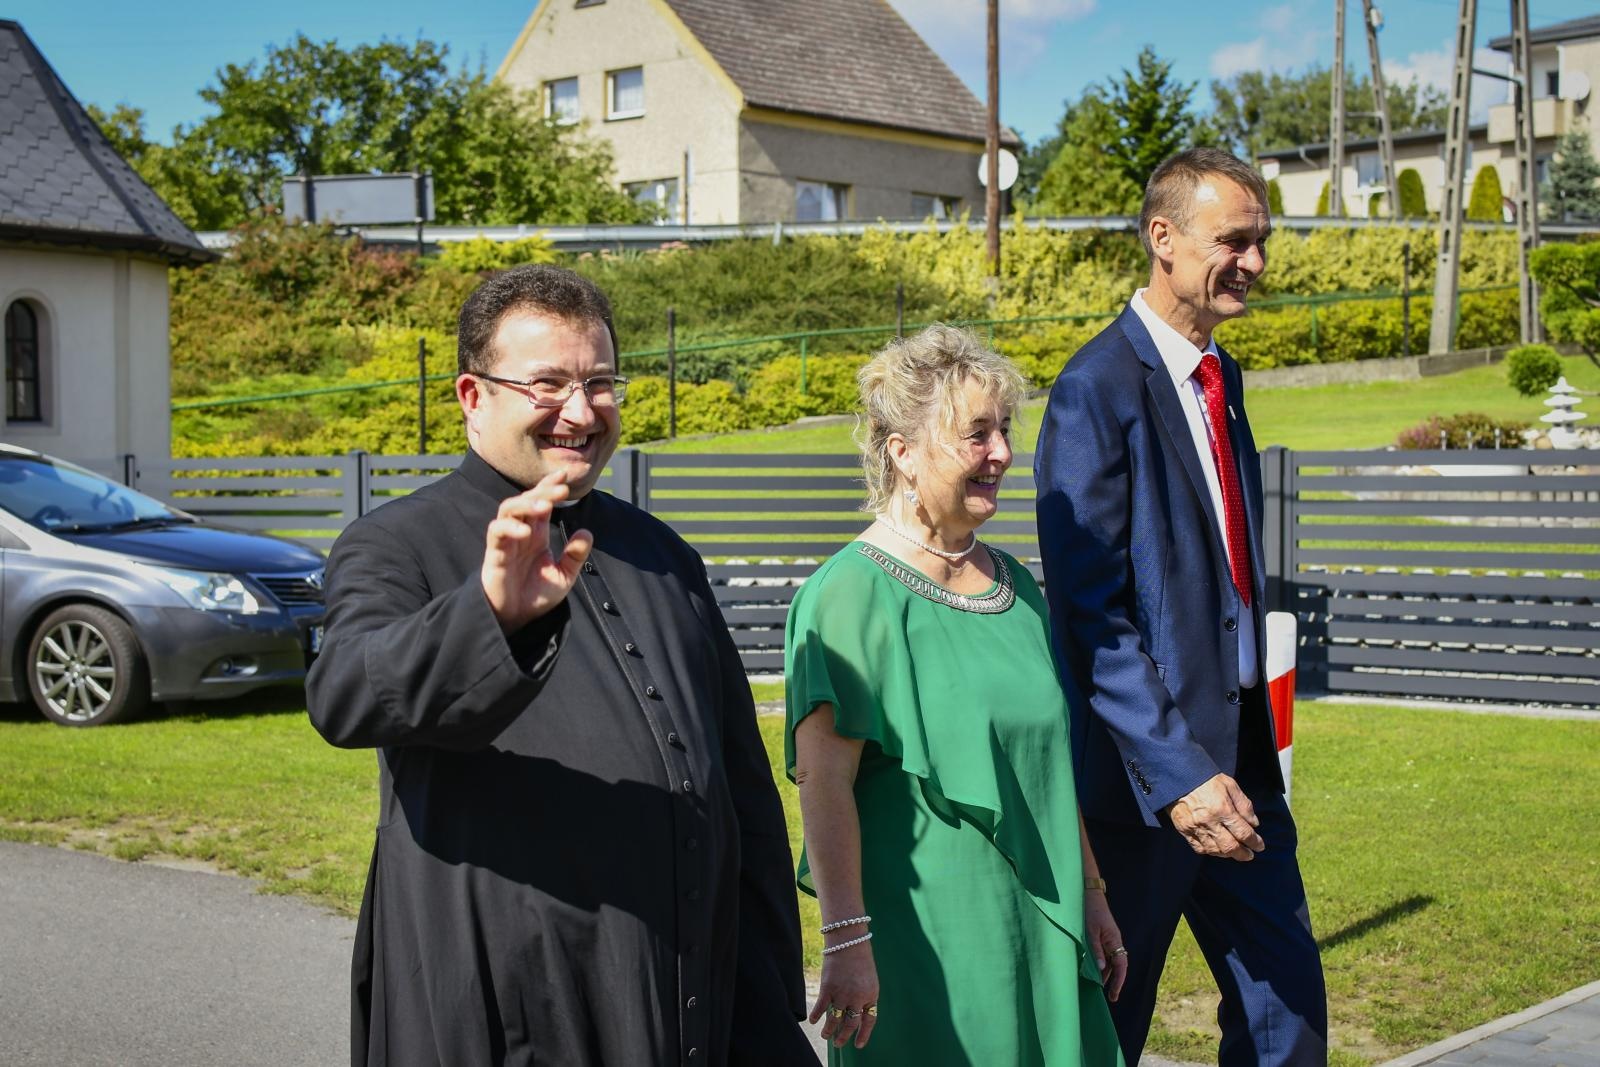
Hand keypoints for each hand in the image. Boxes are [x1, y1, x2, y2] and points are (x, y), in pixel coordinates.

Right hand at [480, 470, 593, 632]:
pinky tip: (524, 531)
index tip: (565, 475)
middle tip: (562, 490)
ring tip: (543, 506)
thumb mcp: (563, 576)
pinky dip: (509, 526)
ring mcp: (506, 541)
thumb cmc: (536, 596)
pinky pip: (496, 531)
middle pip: (526, 500)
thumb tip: (587, 532)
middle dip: (543, 492)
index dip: (550, 487)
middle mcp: (521, 533)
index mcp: (537, 534)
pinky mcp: (494, 554)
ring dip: (525, 504)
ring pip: (508, 509)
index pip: (541, 502)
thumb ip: (574, 556)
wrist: (516, 619)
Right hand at [809, 940, 878, 1049]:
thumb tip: (856, 1015)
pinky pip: (821, 1008)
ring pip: (834, 1020)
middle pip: (850, 1024)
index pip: (869, 1021)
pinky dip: (816, 1016)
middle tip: (838, 1044)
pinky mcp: (828, 988)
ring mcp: (842, 994)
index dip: (864, 1035)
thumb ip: (864, 997)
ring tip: (826, 1036)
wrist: (849, 941)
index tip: (858, 1045)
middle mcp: (857, 998)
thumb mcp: (869, 980)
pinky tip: (814, 1021)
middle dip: (843, 1037)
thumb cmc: (860, 959)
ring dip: (829, 1031)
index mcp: (871, 995)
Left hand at [1084, 888, 1127, 1001]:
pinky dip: (1101, 964)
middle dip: (1115, 981)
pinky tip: (1094, 970)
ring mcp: (1109, 938)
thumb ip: (1096, 950)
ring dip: (1107, 973)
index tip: (1114, 995)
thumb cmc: (1089, 910)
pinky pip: (1105, 954)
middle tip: (1110, 997)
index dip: (1119, 981)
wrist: (1088, 892)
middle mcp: (1114, 941)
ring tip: (1099, 987)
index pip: (1121, 965)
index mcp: (1114, 940)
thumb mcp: (1090, 931)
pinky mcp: (1102, 935)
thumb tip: (1102, 970)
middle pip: (1118, 965)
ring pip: (1111, 960)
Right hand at [1166, 773, 1263, 860]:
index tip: (1259, 846)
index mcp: (1222, 809)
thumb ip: (1244, 805)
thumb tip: (1254, 824)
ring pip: (1215, 850)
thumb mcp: (1231, 785)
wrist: (1180, 776)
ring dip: (1227, 854)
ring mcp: (1195, 827)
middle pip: (1230, 847)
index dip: (1255, 842)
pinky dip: (1210, 851)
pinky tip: (1217, 849)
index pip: (1243, 833)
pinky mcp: (1184, 830)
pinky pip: (1199, 848)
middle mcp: (1209, 821)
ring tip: (1234, 852)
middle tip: (1249, 855)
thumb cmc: (1207, 779)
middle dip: (1243, 854)